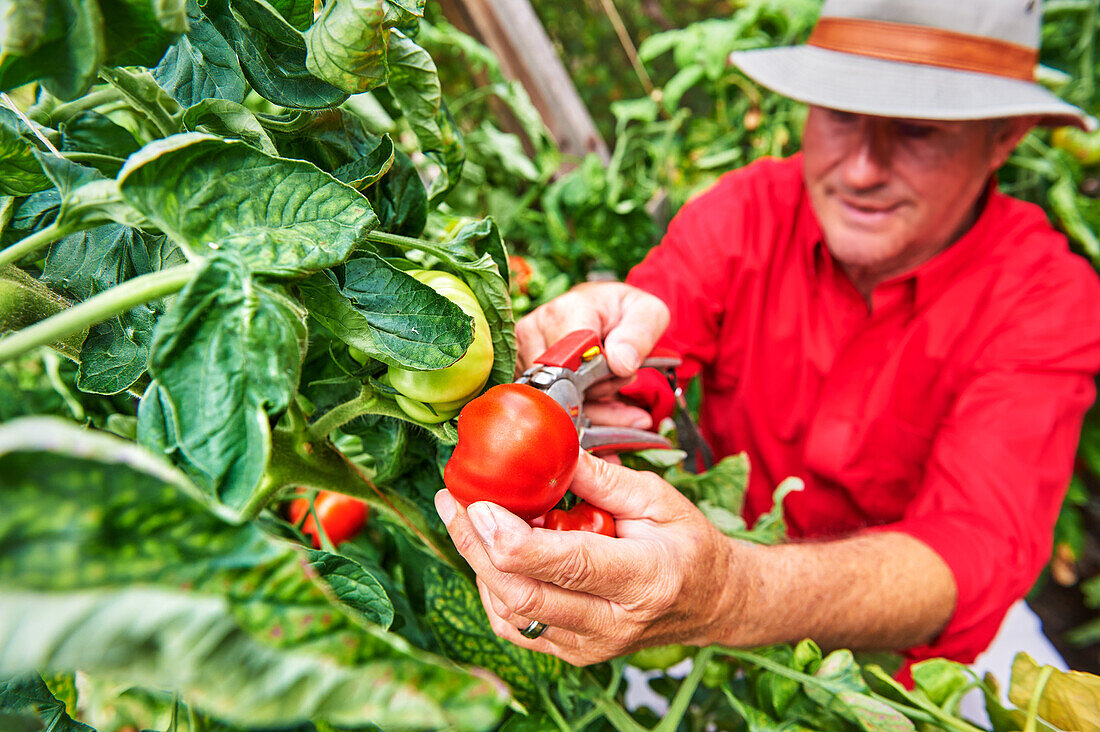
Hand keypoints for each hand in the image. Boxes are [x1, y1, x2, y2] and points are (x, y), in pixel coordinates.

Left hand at [434, 450, 739, 665]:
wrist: (711, 601)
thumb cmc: (687, 545)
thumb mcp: (658, 498)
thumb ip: (601, 479)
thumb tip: (550, 449)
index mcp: (644, 577)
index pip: (566, 564)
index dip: (511, 538)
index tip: (477, 503)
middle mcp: (614, 621)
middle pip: (523, 595)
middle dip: (475, 547)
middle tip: (452, 502)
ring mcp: (590, 645)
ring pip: (511, 614)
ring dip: (479, 564)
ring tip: (467, 519)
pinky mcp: (572, 653)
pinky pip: (516, 627)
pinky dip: (493, 590)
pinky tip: (491, 555)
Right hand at [516, 281, 669, 430]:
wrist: (601, 307)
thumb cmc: (622, 310)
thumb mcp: (647, 313)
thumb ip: (639, 336)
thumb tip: (620, 364)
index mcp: (566, 311)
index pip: (572, 360)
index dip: (600, 377)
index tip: (621, 374)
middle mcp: (535, 329)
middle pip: (562, 385)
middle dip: (599, 392)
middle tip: (623, 378)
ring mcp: (523, 351)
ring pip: (555, 400)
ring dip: (592, 404)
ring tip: (611, 383)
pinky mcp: (520, 369)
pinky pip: (548, 406)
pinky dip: (581, 412)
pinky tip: (601, 401)